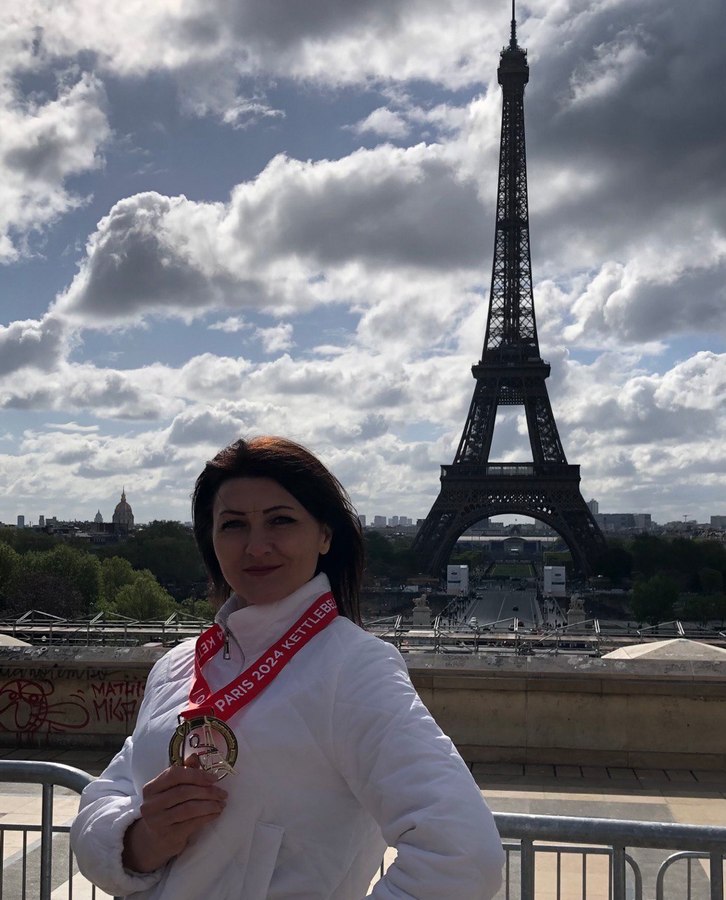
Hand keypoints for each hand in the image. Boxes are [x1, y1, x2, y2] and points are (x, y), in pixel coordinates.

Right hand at [122, 758, 226, 872]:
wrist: (154, 840)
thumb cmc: (166, 809)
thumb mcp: (170, 790)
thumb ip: (183, 773)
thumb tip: (194, 757)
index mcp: (151, 788)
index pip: (174, 774)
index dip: (196, 774)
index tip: (214, 778)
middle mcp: (151, 804)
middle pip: (184, 792)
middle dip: (207, 791)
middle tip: (223, 793)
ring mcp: (157, 821)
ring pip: (189, 808)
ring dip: (210, 805)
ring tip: (221, 804)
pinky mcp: (167, 836)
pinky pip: (192, 823)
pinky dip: (207, 817)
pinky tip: (216, 814)